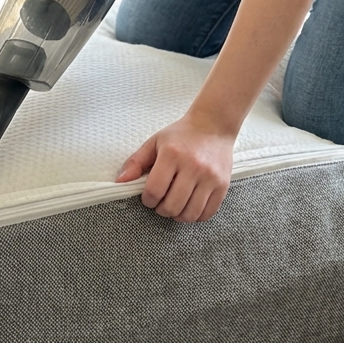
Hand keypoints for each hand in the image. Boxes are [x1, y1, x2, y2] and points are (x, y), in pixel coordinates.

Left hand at [115, 111, 233, 221]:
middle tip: (161, 202)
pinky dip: (195, 216)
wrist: (213, 126)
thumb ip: (136, 162)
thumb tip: (120, 182)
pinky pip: (207, 214)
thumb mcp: (155, 142)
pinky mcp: (223, 185)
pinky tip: (189, 206)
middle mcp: (193, 166)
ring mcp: (210, 177)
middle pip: (172, 205)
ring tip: (175, 205)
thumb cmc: (181, 135)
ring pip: (190, 213)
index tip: (148, 197)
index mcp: (172, 154)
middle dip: (162, 209)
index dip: (147, 200)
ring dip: (178, 215)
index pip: (154, 190)